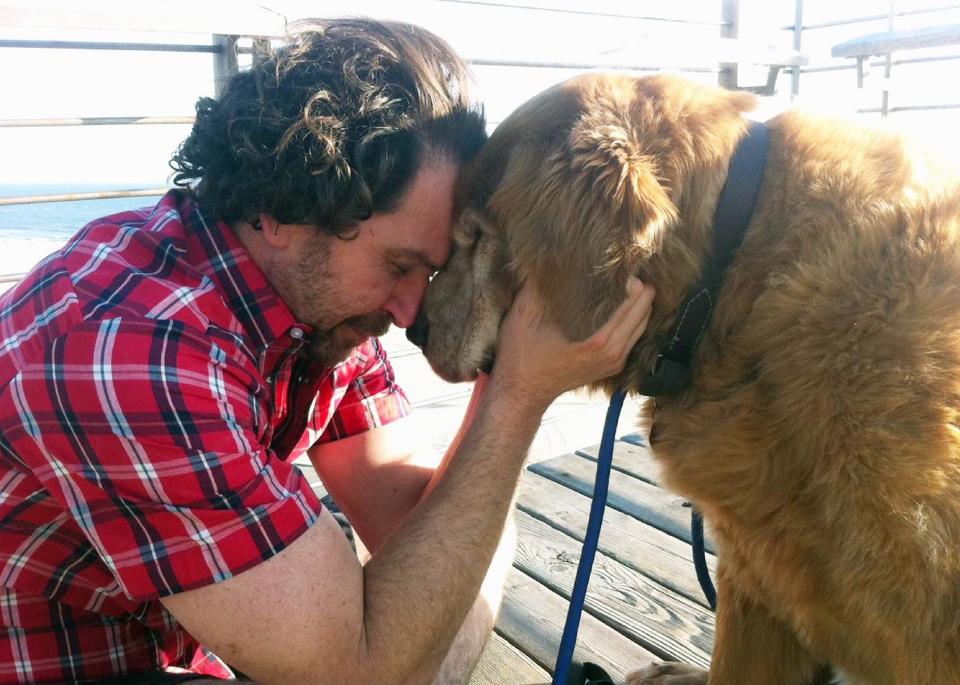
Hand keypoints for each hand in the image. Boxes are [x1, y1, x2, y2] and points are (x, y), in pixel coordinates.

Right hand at [492, 277, 654, 409]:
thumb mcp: (524, 318)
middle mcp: (613, 356)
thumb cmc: (521, 358)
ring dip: (638, 305)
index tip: (624, 266)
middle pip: (643, 316)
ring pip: (641, 327)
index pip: (632, 309)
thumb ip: (537, 288)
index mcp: (599, 345)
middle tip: (626, 268)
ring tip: (626, 281)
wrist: (521, 394)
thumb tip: (546, 259)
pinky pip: (632, 337)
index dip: (634, 285)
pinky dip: (632, 319)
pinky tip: (621, 302)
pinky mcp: (610, 366)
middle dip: (640, 292)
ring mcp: (614, 364)